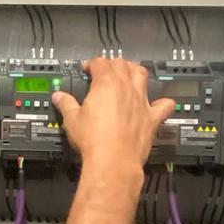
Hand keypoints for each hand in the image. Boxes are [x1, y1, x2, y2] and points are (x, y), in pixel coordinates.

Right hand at [53, 57, 174, 173]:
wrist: (113, 161)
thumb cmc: (94, 140)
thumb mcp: (72, 119)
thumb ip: (66, 104)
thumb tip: (59, 97)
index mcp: (106, 83)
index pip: (100, 63)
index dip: (93, 63)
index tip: (88, 68)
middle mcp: (126, 88)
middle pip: (122, 64)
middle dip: (113, 63)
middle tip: (107, 68)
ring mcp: (141, 102)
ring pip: (142, 76)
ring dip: (135, 71)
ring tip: (130, 72)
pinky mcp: (151, 118)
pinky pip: (163, 106)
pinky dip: (164, 102)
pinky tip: (163, 102)